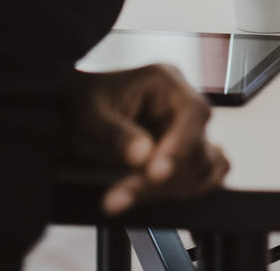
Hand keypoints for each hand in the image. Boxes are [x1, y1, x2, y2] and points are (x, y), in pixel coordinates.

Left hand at [66, 66, 229, 214]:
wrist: (74, 111)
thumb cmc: (84, 103)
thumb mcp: (90, 115)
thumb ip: (117, 135)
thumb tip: (144, 157)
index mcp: (166, 81)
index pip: (193, 111)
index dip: (181, 145)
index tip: (156, 173)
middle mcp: (183, 103)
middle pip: (198, 145)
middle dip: (163, 178)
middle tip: (117, 199)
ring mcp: (187, 129)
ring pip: (203, 165)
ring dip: (170, 189)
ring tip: (124, 198)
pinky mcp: (185, 153)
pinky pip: (205, 174)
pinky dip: (188, 190)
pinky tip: (154, 196)